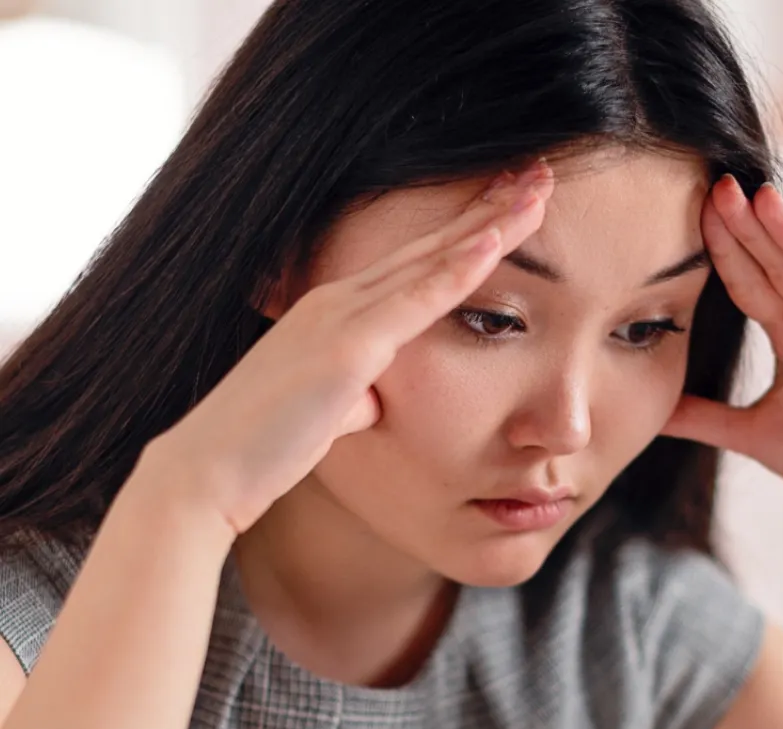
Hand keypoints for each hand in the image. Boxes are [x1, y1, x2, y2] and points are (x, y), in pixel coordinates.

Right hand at [142, 161, 553, 534]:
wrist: (211, 470)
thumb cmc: (266, 444)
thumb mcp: (326, 408)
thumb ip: (356, 392)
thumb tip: (371, 399)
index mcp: (337, 311)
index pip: (416, 261)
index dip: (466, 229)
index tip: (511, 205)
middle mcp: (340, 300)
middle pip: (431, 245)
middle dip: (489, 205)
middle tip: (539, 173)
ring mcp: (341, 317)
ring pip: (432, 258)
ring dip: (491, 221)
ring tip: (537, 188)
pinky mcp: (346, 347)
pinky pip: (415, 300)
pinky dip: (459, 267)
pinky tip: (496, 239)